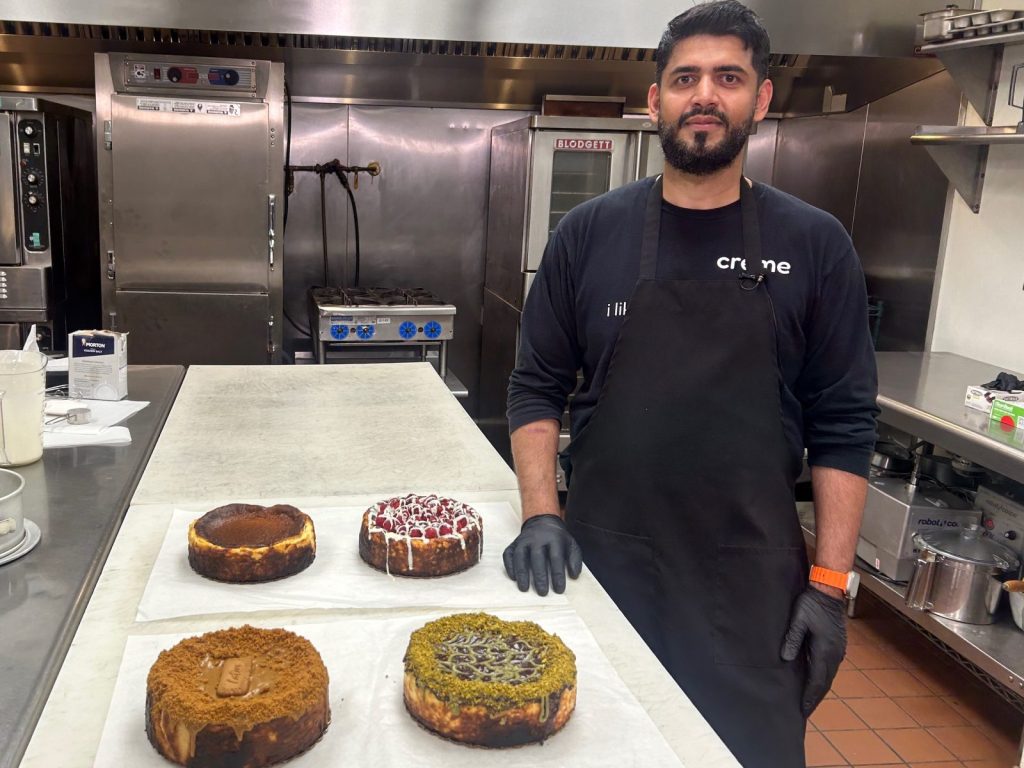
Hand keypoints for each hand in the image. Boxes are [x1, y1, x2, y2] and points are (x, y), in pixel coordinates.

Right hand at [502, 514, 582, 595]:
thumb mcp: (571, 545)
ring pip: (520, 556)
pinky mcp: (513, 544)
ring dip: (521, 572)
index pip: (556, 558)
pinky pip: (508, 554)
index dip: (557, 575)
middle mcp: (537, 538)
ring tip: (524, 588)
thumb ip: (575, 560)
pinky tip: (513, 577)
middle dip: (539, 576)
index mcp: (554, 539)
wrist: (542, 522)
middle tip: (542, 592)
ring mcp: (523, 540)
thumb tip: (574, 576)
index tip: (559, 590)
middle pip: (537, 557)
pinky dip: (509, 566)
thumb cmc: (558, 539)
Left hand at [780, 587, 846, 715]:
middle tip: (805, 711)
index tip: (803, 709)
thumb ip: (792, 638)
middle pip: (825, 682)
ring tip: (809, 700)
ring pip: (828, 676)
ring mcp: (837, 650)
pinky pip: (830, 667)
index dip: (809, 696)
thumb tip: (786, 658)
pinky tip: (815, 680)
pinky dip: (822, 678)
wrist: (828, 590)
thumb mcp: (798, 619)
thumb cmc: (812, 603)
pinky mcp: (836, 645)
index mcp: (825, 650)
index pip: (817, 680)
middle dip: (815, 697)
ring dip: (819, 688)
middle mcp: (834, 653)